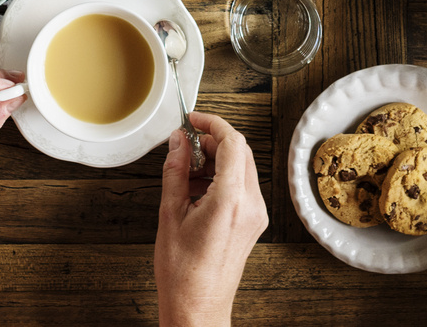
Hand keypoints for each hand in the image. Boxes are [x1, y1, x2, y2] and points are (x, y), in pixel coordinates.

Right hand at [154, 112, 267, 326]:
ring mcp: (256, 215)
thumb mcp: (170, 215)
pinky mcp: (254, 223)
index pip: (233, 142)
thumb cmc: (182, 273)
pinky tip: (198, 189)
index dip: (212, 123)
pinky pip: (243, 186)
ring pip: (243, 168)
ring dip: (218, 160)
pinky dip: (223, 177)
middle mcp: (251, 205)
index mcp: (231, 201)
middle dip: (214, 141)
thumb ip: (175, 171)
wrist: (198, 309)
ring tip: (187, 172)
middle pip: (241, 152)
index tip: (193, 119)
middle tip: (187, 143)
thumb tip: (177, 142)